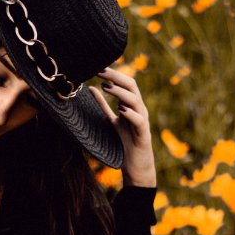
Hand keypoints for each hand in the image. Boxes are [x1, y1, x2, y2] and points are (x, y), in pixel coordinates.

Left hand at [89, 67, 156, 187]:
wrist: (136, 167)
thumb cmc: (124, 144)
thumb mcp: (111, 121)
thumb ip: (103, 106)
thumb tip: (91, 88)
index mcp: (131, 105)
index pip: (125, 83)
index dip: (113, 74)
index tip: (97, 67)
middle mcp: (139, 109)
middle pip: (131, 86)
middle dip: (116, 77)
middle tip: (100, 72)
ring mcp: (142, 121)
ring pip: (135, 100)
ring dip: (120, 93)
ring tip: (107, 87)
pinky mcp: (143, 134)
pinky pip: (139, 121)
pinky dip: (130, 113)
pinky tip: (121, 109)